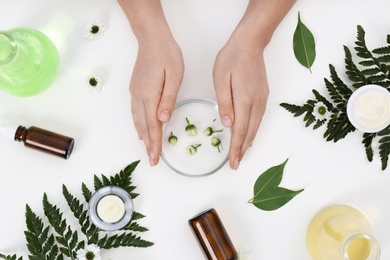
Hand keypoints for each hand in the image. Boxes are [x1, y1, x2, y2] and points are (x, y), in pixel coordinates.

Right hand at [130, 37, 183, 165]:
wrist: (151, 38)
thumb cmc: (166, 54)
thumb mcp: (174, 75)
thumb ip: (169, 98)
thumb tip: (163, 119)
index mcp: (150, 94)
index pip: (152, 125)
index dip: (155, 143)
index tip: (156, 158)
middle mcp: (139, 96)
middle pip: (143, 126)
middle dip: (148, 145)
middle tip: (152, 161)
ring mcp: (135, 93)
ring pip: (138, 120)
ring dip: (143, 137)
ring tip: (147, 150)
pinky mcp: (135, 89)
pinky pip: (135, 112)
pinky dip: (138, 124)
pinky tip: (140, 130)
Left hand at [213, 33, 268, 169]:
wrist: (250, 44)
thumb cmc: (231, 59)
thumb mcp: (221, 79)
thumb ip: (225, 103)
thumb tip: (228, 124)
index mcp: (244, 100)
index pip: (239, 131)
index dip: (236, 149)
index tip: (233, 163)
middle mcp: (256, 103)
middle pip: (249, 133)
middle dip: (242, 150)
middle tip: (236, 164)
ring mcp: (262, 100)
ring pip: (256, 127)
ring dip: (248, 142)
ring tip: (241, 154)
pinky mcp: (263, 96)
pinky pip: (259, 119)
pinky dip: (253, 131)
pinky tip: (249, 136)